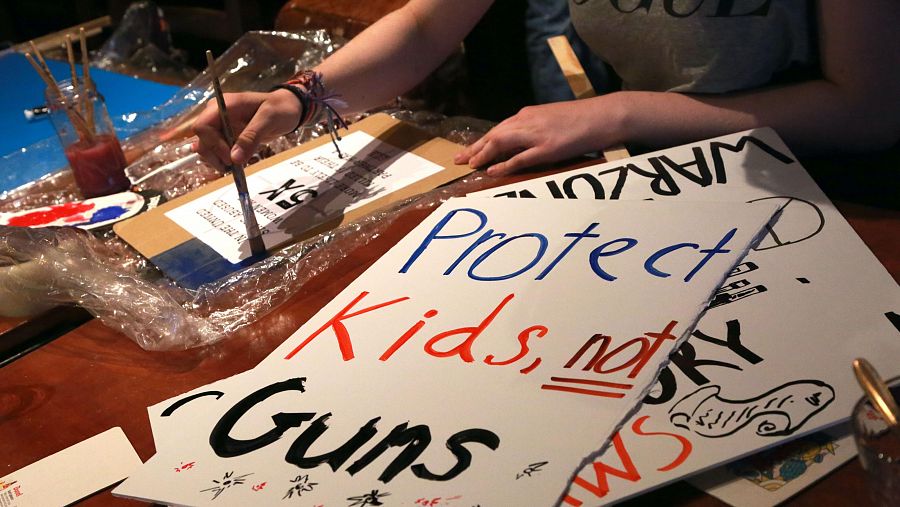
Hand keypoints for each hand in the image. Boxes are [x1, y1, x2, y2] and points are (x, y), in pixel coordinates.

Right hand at [192, 89, 302, 169]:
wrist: (288, 108)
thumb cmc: (280, 108)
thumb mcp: (268, 120)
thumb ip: (251, 137)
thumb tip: (234, 159)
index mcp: (223, 105)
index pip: (202, 126)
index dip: (213, 144)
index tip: (230, 157)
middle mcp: (216, 114)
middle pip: (202, 139)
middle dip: (214, 155)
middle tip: (234, 167)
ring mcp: (220, 126)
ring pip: (206, 147)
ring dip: (218, 160)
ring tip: (236, 167)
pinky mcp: (226, 136)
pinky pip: (217, 150)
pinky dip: (224, 160)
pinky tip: (237, 163)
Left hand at [453, 100, 620, 175]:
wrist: (604, 114)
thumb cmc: (582, 118)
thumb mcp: (552, 119)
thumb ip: (535, 128)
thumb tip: (521, 142)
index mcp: (528, 114)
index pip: (499, 128)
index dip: (481, 141)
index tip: (467, 151)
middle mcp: (528, 121)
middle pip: (494, 134)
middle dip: (474, 147)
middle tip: (458, 160)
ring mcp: (537, 134)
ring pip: (501, 142)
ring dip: (483, 154)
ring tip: (470, 165)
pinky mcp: (548, 148)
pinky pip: (521, 157)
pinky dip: (504, 164)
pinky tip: (492, 170)